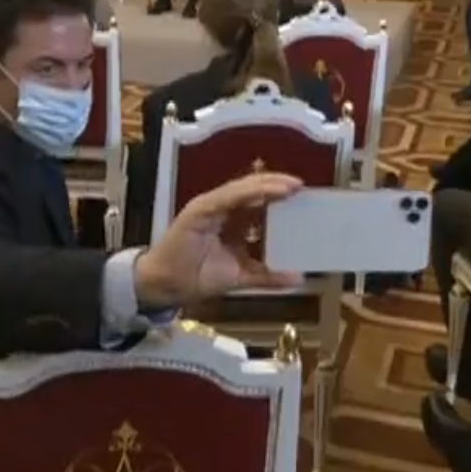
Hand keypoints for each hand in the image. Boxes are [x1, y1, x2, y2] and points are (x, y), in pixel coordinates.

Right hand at [133, 172, 305, 309]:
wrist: (167, 286)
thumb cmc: (197, 278)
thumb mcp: (241, 277)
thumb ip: (267, 276)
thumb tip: (299, 278)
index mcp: (230, 221)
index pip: (258, 202)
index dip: (279, 197)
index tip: (304, 197)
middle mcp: (221, 209)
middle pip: (252, 190)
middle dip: (277, 186)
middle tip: (301, 186)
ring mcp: (209, 206)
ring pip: (241, 189)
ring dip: (266, 185)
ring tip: (290, 186)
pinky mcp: (199, 210)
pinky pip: (226, 197)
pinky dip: (246, 193)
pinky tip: (265, 192)